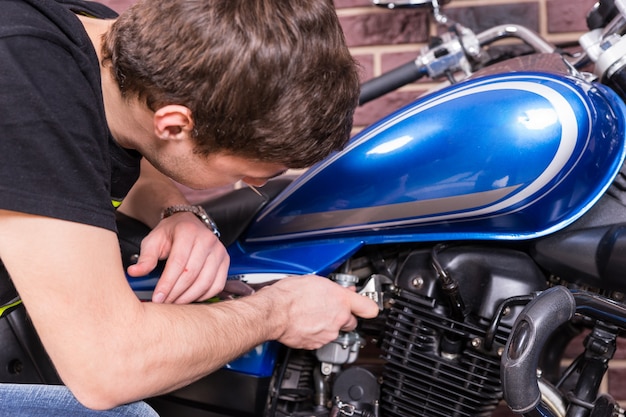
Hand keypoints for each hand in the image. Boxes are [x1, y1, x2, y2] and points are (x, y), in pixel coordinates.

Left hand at [126, 212, 228, 303]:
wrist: (188, 224)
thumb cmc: (170, 233)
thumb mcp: (154, 240)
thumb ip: (145, 257)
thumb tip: (134, 272)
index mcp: (188, 232)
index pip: (178, 262)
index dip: (167, 283)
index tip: (158, 297)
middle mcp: (207, 240)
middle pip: (192, 273)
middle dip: (176, 293)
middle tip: (164, 303)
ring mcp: (219, 251)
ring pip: (206, 281)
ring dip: (189, 297)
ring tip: (175, 303)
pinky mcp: (225, 261)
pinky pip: (217, 284)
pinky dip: (204, 295)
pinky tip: (191, 298)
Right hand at [260, 275, 378, 349]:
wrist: (273, 312)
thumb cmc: (289, 294)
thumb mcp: (315, 281)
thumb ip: (333, 289)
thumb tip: (341, 290)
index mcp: (341, 300)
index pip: (369, 308)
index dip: (369, 307)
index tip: (367, 306)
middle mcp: (339, 319)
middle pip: (351, 322)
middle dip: (343, 317)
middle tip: (329, 309)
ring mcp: (329, 333)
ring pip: (335, 332)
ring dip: (327, 325)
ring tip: (312, 315)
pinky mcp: (316, 344)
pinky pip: (321, 340)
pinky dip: (315, 334)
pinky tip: (305, 324)